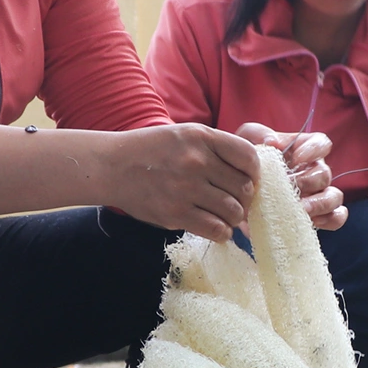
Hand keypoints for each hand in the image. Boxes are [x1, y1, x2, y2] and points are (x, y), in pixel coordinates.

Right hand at [106, 124, 259, 240]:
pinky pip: (216, 229)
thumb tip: (251, 178)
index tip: (248, 180)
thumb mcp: (185, 135)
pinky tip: (215, 227)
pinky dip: (222, 232)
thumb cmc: (153, 150)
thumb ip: (217, 148)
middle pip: (244, 188)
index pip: (248, 156)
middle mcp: (196, 161)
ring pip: (233, 211)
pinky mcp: (175, 214)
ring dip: (234, 218)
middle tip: (235, 202)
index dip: (254, 172)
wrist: (113, 166)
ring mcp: (185, 188)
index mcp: (201, 137)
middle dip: (245, 199)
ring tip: (224, 216)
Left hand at [236, 124, 346, 229]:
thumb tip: (273, 142)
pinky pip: (336, 218)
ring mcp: (318, 195)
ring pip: (334, 196)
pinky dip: (329, 220)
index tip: (296, 158)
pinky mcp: (318, 217)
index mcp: (303, 150)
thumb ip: (257, 134)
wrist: (237, 195)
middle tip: (288, 188)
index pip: (321, 143)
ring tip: (300, 208)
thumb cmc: (247, 162)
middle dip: (308, 181)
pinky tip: (310, 220)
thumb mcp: (246, 141)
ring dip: (319, 203)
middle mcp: (315, 171)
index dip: (314, 149)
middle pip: (325, 174)